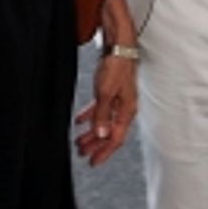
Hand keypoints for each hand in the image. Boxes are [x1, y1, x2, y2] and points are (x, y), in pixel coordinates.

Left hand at [74, 52, 137, 166]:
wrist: (118, 46)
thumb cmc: (117, 66)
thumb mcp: (105, 93)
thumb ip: (103, 115)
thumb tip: (101, 134)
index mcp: (127, 111)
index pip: (116, 139)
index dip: (104, 152)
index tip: (93, 162)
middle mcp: (124, 108)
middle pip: (109, 133)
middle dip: (95, 145)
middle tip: (82, 154)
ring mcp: (118, 100)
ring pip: (104, 123)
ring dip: (91, 133)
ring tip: (79, 141)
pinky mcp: (111, 92)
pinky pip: (100, 110)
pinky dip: (90, 117)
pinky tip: (80, 121)